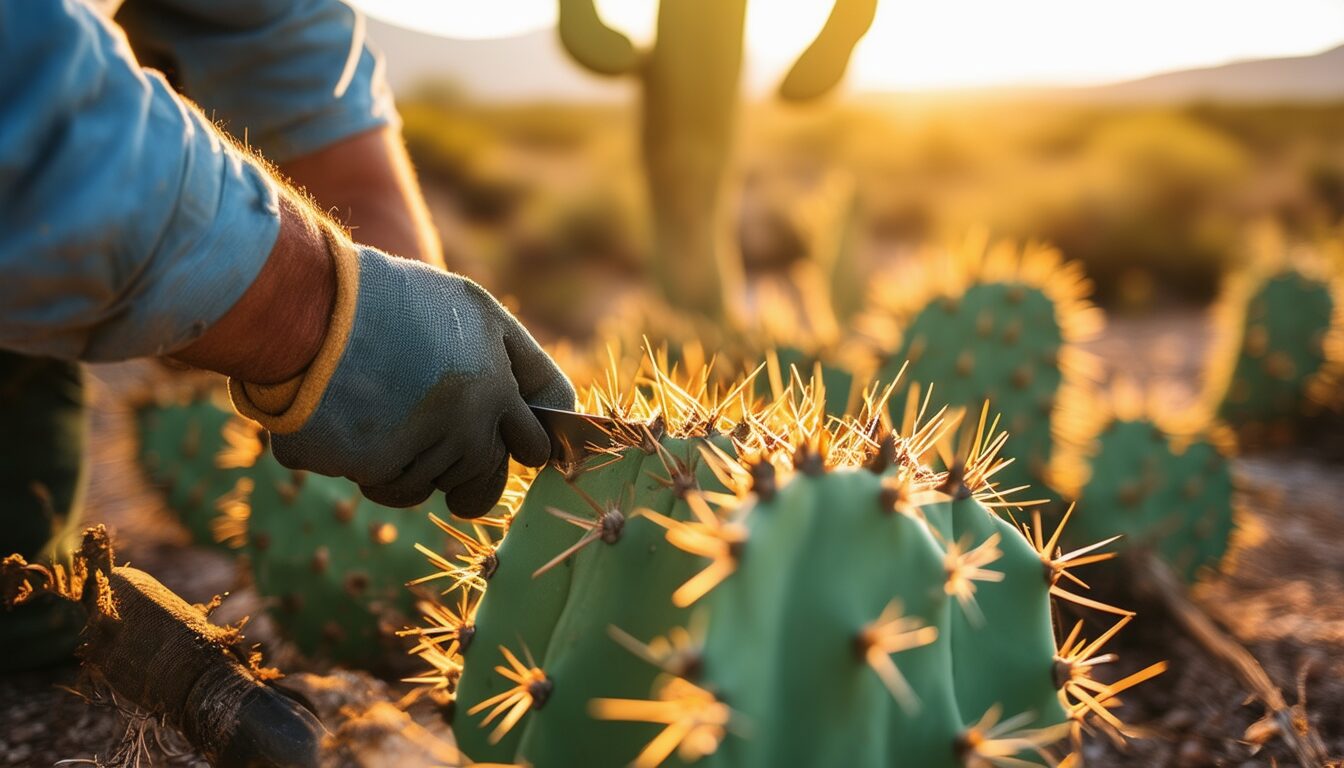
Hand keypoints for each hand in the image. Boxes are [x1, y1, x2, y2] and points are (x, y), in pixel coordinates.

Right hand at [231, 233, 573, 517]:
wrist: (308, 301)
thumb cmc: (391, 300)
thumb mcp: (472, 309)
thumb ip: (520, 365)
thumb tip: (552, 427)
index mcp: (497, 379)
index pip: (537, 443)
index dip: (522, 442)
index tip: (506, 439)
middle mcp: (467, 418)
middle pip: (487, 478)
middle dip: (467, 464)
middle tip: (434, 429)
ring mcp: (420, 444)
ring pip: (435, 486)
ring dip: (414, 463)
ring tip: (385, 408)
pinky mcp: (369, 464)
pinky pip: (388, 489)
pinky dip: (374, 469)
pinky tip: (359, 424)